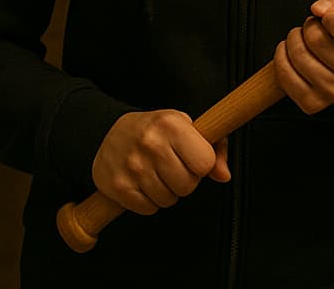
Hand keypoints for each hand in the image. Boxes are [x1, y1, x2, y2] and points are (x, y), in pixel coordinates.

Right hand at [91, 110, 229, 215]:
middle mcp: (151, 143)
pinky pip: (148, 209)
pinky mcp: (117, 186)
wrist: (110, 133)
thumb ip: (215, 149)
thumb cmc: (156, 131)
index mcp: (171, 124)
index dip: (202, 165)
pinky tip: (143, 183)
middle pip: (187, 185)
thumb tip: (223, 175)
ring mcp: (132, 166)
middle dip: (185, 181)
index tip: (192, 159)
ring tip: (157, 173)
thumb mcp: (187, 128)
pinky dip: (148, 201)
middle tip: (173, 167)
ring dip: (166, 192)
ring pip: (168, 200)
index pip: (205, 162)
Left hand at [273, 0, 333, 114]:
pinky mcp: (313, 103)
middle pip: (315, 39)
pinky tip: (290, 54)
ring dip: (294, 40)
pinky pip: (285, 74)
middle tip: (314, 29)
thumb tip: (318, 9)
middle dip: (309, 27)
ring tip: (303, 40)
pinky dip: (281, 58)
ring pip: (298, 56)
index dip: (329, 17)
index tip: (332, 21)